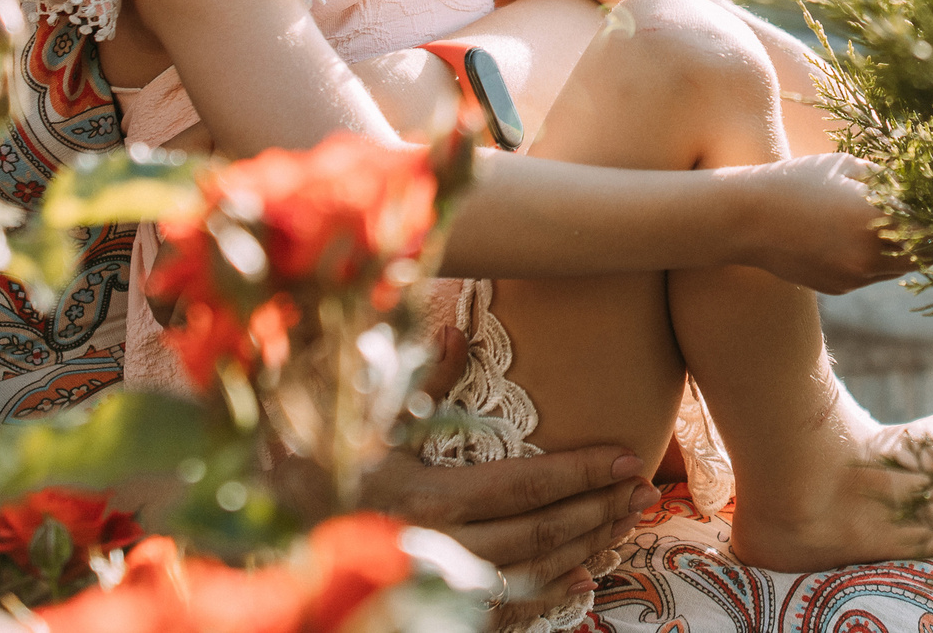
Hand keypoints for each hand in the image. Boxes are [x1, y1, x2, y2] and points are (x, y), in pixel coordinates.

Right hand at [357, 327, 654, 610]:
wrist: (288, 540)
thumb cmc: (328, 475)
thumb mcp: (370, 425)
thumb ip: (422, 382)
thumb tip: (456, 328)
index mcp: (431, 496)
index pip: (527, 483)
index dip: (584, 471)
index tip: (628, 457)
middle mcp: (442, 547)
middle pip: (542, 531)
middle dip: (600, 508)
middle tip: (643, 488)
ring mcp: (443, 586)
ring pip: (534, 570)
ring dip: (588, 544)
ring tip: (627, 520)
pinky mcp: (441, 611)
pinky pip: (509, 608)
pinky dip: (552, 593)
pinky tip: (585, 576)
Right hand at [730, 153, 917, 293]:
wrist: (746, 219)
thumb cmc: (798, 180)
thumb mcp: (847, 166)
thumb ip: (890, 179)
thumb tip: (923, 189)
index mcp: (876, 218)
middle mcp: (870, 255)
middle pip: (923, 255)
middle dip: (927, 237)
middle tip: (924, 216)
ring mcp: (855, 276)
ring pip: (898, 268)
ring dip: (901, 249)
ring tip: (885, 220)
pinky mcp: (840, 288)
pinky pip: (871, 274)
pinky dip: (873, 258)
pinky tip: (851, 234)